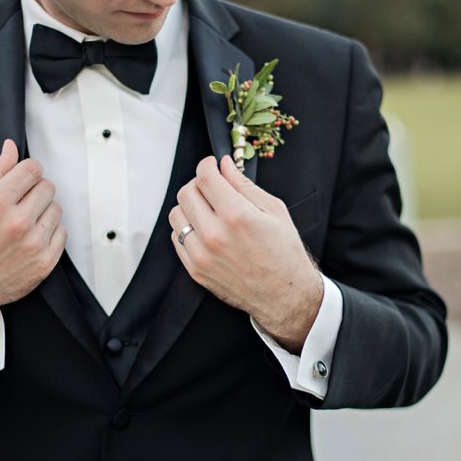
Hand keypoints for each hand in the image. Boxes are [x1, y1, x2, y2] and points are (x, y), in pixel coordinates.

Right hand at [0, 140, 66, 341]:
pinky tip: (31, 238)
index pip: (32, 169)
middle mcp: (18, 222)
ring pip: (57, 209)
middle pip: (48, 187)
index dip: (28, 172)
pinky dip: (50, 233)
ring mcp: (34, 244)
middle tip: (21, 203)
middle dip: (36, 191)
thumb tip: (11, 147)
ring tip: (24, 223)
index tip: (24, 179)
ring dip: (44, 212)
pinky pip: (62, 233)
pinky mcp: (45, 262)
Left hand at [168, 155, 323, 353]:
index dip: (207, 165)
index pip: (205, 177)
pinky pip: (176, 238)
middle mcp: (214, 235)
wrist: (284, 295)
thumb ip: (244, 185)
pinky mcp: (195, 270)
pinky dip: (187, 227)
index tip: (211, 165)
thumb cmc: (284, 253)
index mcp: (236, 216)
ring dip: (190, 205)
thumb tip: (224, 165)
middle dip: (198, 183)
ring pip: (176, 215)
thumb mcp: (274, 211)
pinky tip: (205, 229)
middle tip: (212, 187)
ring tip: (208, 209)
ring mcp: (201, 255)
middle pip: (186, 193)